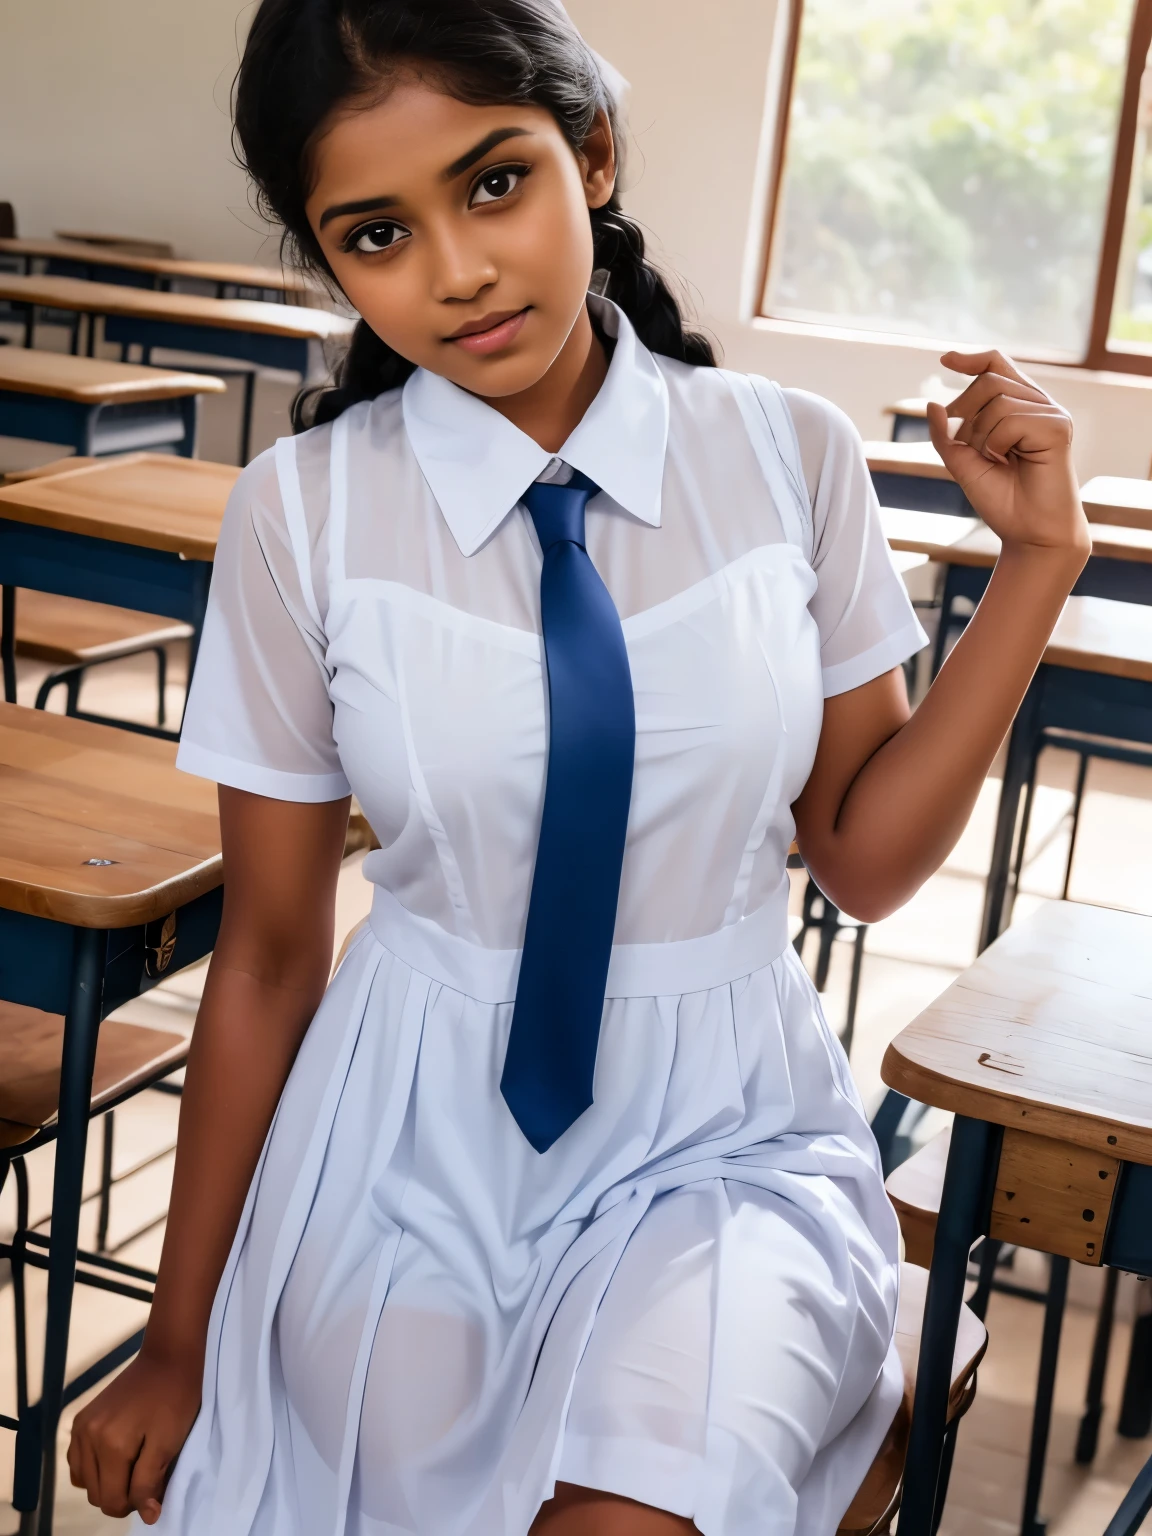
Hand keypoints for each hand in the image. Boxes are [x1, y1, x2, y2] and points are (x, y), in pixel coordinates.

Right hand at [67, 1350, 200, 1523]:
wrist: (168, 1357)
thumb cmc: (176, 1399)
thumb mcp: (169, 1443)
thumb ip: (150, 1482)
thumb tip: (146, 1517)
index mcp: (110, 1446)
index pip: (111, 1500)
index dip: (134, 1504)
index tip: (153, 1492)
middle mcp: (87, 1438)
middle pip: (95, 1493)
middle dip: (120, 1495)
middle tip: (147, 1479)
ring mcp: (80, 1427)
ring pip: (83, 1480)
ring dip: (105, 1483)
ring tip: (132, 1467)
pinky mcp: (81, 1418)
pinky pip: (77, 1460)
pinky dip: (92, 1468)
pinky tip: (114, 1458)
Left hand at [926, 349, 1089, 560]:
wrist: (1028, 532)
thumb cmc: (1001, 500)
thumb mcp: (962, 463)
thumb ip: (946, 435)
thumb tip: (932, 403)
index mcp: (1019, 407)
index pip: (996, 366)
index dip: (971, 359)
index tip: (945, 360)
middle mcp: (1038, 405)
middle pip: (988, 381)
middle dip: (965, 413)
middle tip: (972, 450)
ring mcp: (1052, 414)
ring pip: (997, 400)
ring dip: (981, 436)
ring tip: (995, 461)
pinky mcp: (1058, 427)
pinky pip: (1010, 419)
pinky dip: (997, 443)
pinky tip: (1008, 462)